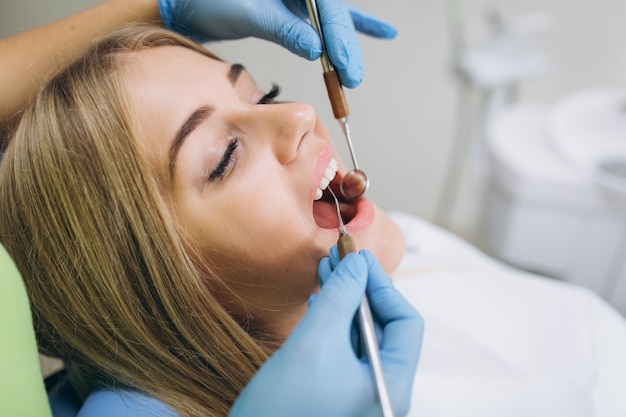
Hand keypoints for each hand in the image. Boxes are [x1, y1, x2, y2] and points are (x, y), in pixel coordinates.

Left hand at [157, 0, 396, 87]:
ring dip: (345, 45)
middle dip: (344, 47)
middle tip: (351, 78)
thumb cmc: (210, 0)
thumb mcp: (247, 13)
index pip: (326, 6)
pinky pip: (328, 16)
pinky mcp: (297, 5)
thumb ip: (284, 28)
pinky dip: (353, 25)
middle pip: (334, 14)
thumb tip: (317, 49)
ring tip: (354, 74)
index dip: (339, 36)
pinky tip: (381, 32)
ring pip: (332, 19)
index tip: (345, 65)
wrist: (189, 1)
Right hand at [228, 249, 422, 416]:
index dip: (382, 285)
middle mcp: (382, 388)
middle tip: (339, 257)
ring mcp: (361, 392)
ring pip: (362, 334)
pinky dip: (333, 321)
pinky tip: (318, 300)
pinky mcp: (340, 391)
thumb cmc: (282, 408)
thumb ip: (339, 297)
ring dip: (344, 300)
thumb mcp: (313, 343)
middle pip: (384, 326)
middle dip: (360, 288)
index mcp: (391, 384)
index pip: (405, 322)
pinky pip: (345, 348)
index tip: (358, 258)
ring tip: (326, 271)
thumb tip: (357, 262)